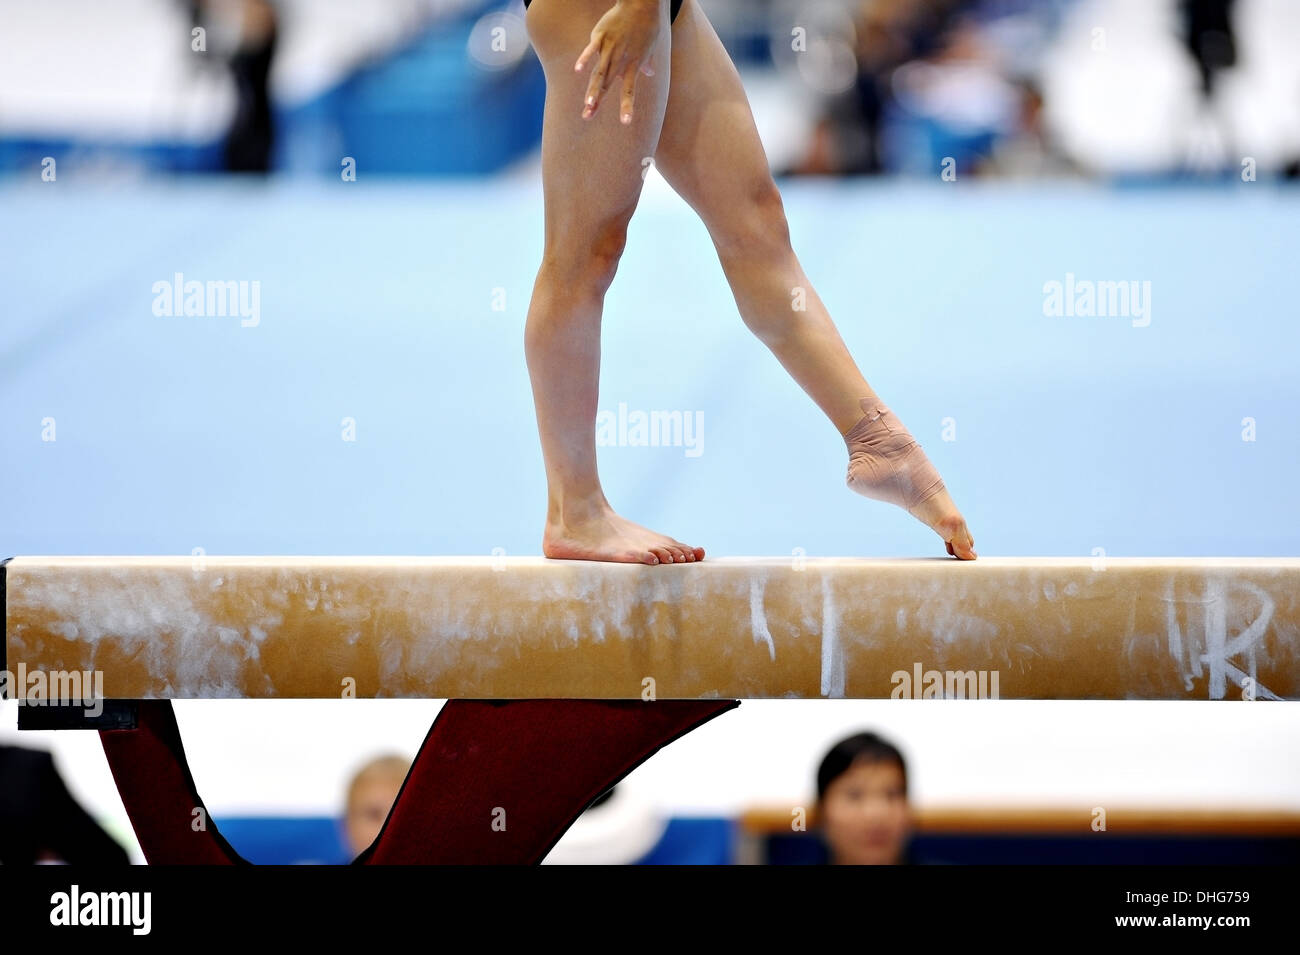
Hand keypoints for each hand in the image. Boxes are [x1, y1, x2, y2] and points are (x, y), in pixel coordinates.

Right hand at [574, 0, 661, 124]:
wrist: (642, 3)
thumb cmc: (648, 25)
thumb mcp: (651, 46)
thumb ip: (647, 63)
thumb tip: (650, 73)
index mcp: (632, 65)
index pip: (628, 90)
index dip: (627, 106)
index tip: (625, 122)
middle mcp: (621, 60)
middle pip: (606, 85)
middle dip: (597, 102)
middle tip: (587, 117)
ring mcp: (610, 47)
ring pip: (599, 72)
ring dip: (592, 89)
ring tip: (587, 104)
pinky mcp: (600, 35)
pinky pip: (592, 49)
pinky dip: (585, 58)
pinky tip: (577, 70)